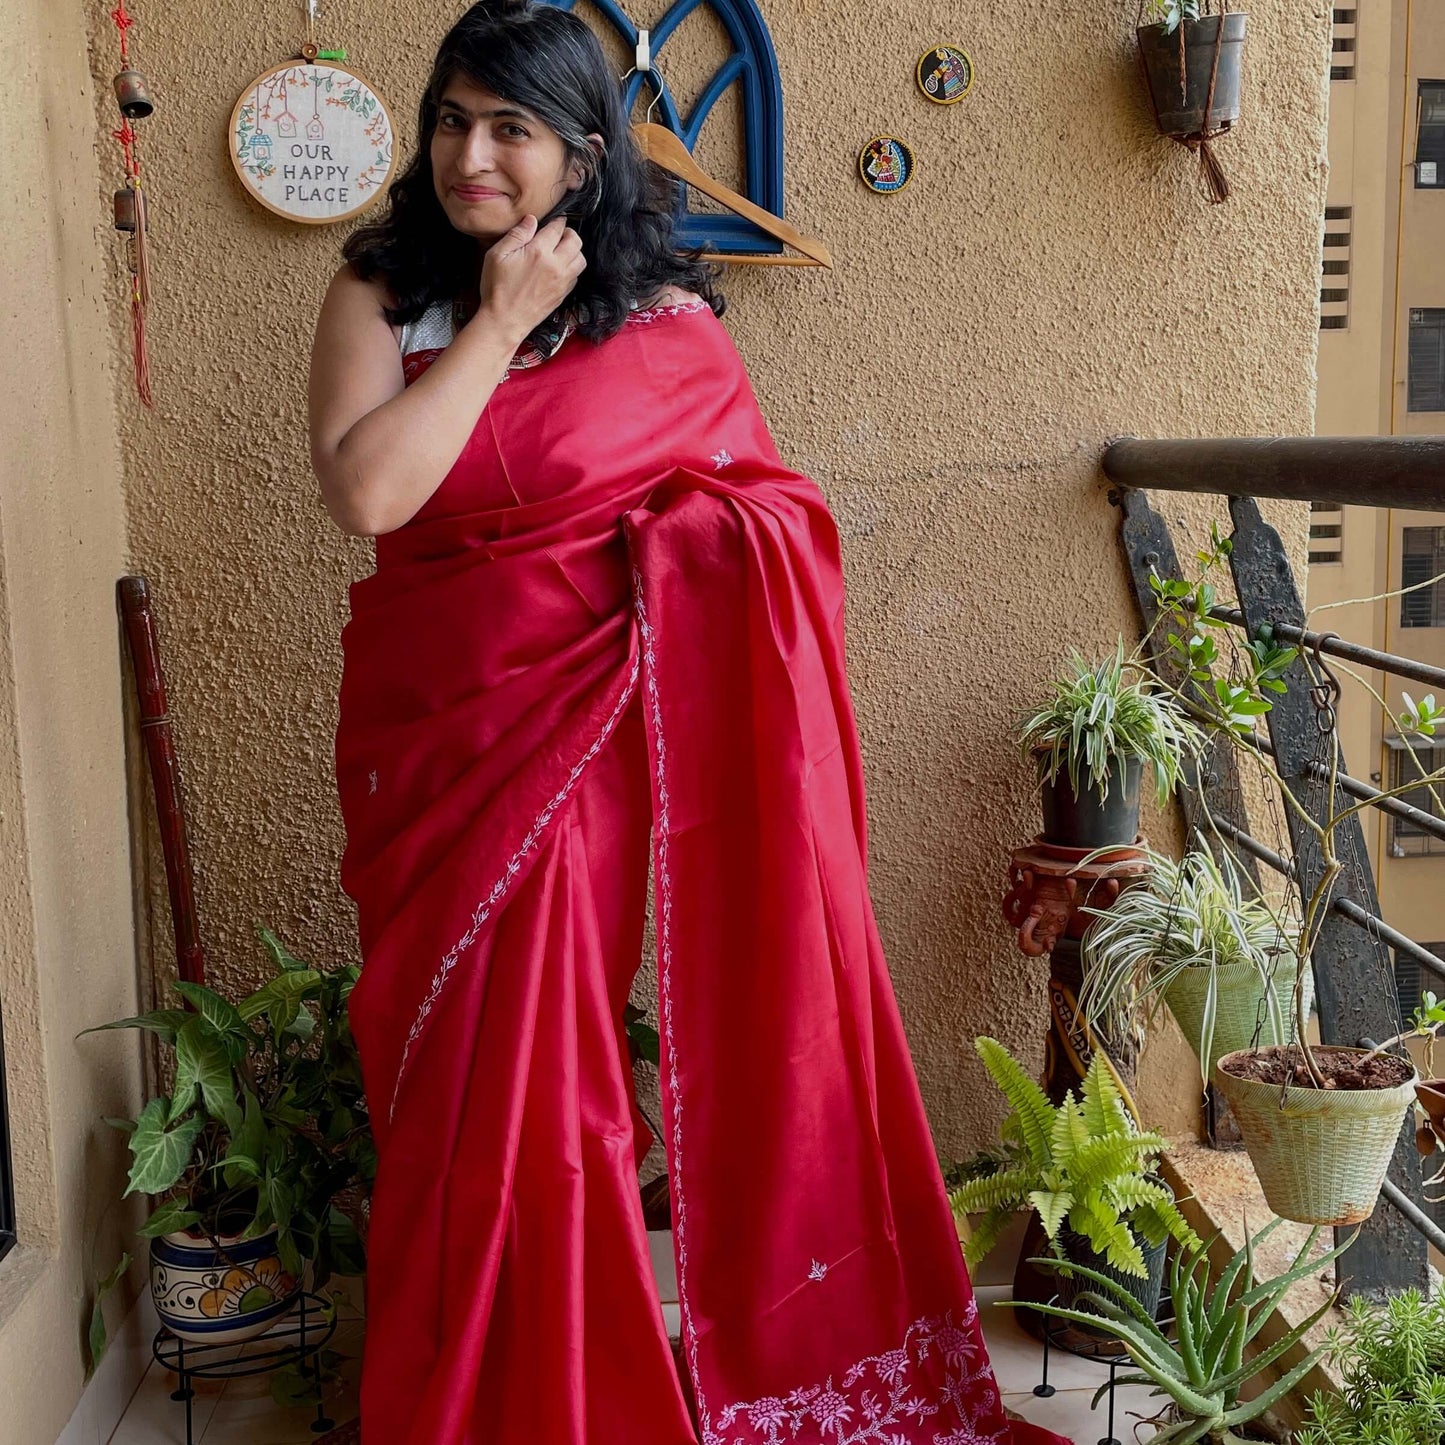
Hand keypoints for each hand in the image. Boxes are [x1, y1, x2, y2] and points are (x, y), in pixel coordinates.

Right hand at [478, 215, 585, 342]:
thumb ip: (517, 235)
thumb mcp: (497, 255)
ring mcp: (562, 281)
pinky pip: (576, 276)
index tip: (554, 221)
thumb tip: (531, 220)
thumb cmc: (496, 288)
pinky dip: (572, 268)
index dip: (556, 221)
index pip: (558, 227)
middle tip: (559, 234)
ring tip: (561, 251)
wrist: (504, 321)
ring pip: (581, 259)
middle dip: (569, 233)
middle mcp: (555, 265)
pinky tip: (559, 268)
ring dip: (574, 251)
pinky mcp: (563, 294)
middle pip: (575, 241)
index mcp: (539, 251)